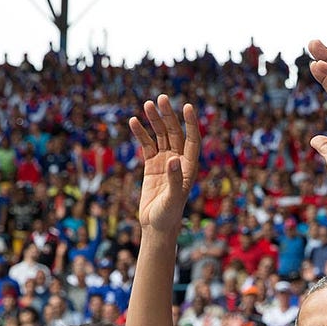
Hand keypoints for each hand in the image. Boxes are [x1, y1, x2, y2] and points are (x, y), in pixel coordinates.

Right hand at [129, 96, 199, 235]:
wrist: (156, 227)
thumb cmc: (168, 216)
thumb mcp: (173, 199)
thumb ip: (174, 179)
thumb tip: (172, 160)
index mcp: (189, 167)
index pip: (192, 140)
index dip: (191, 124)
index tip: (187, 107)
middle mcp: (178, 161)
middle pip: (174, 133)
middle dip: (168, 116)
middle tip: (161, 98)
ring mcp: (164, 162)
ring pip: (160, 136)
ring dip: (154, 120)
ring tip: (147, 104)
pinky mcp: (151, 166)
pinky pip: (146, 145)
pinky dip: (141, 133)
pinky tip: (134, 121)